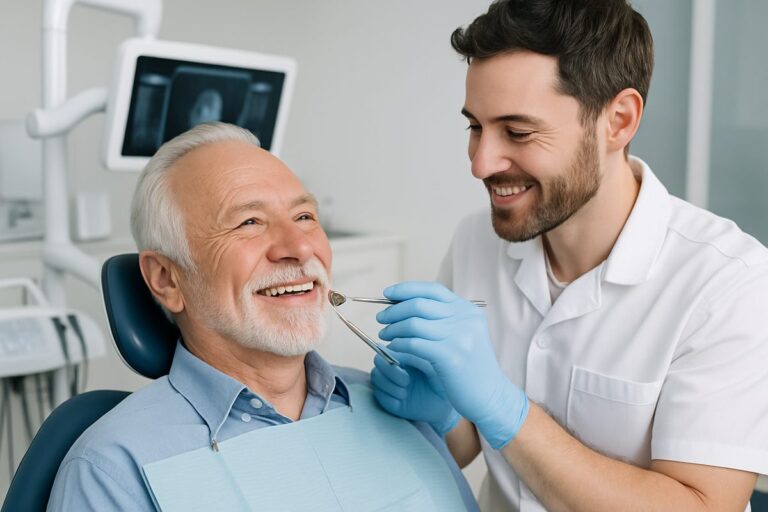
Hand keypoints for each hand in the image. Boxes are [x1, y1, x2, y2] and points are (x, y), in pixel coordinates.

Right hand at [371, 352, 459, 434]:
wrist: (444, 404)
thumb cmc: (441, 380)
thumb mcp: (432, 362)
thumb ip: (415, 353)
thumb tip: (396, 346)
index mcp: (402, 354)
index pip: (385, 348)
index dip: (389, 354)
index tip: (401, 363)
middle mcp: (392, 366)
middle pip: (377, 361)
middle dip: (390, 371)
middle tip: (407, 380)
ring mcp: (388, 382)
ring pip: (376, 377)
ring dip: (391, 386)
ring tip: (406, 392)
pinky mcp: (387, 399)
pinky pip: (378, 395)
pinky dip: (390, 399)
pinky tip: (403, 400)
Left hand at [377, 281, 528, 448]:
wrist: (490, 396)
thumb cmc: (470, 367)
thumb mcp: (463, 334)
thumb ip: (442, 319)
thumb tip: (404, 304)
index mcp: (467, 310)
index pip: (432, 290)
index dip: (406, 289)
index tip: (387, 293)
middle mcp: (465, 318)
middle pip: (419, 304)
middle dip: (394, 310)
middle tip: (381, 319)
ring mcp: (459, 336)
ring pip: (413, 323)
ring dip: (393, 328)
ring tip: (385, 335)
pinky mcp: (450, 356)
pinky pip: (414, 343)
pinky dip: (399, 344)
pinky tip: (393, 348)